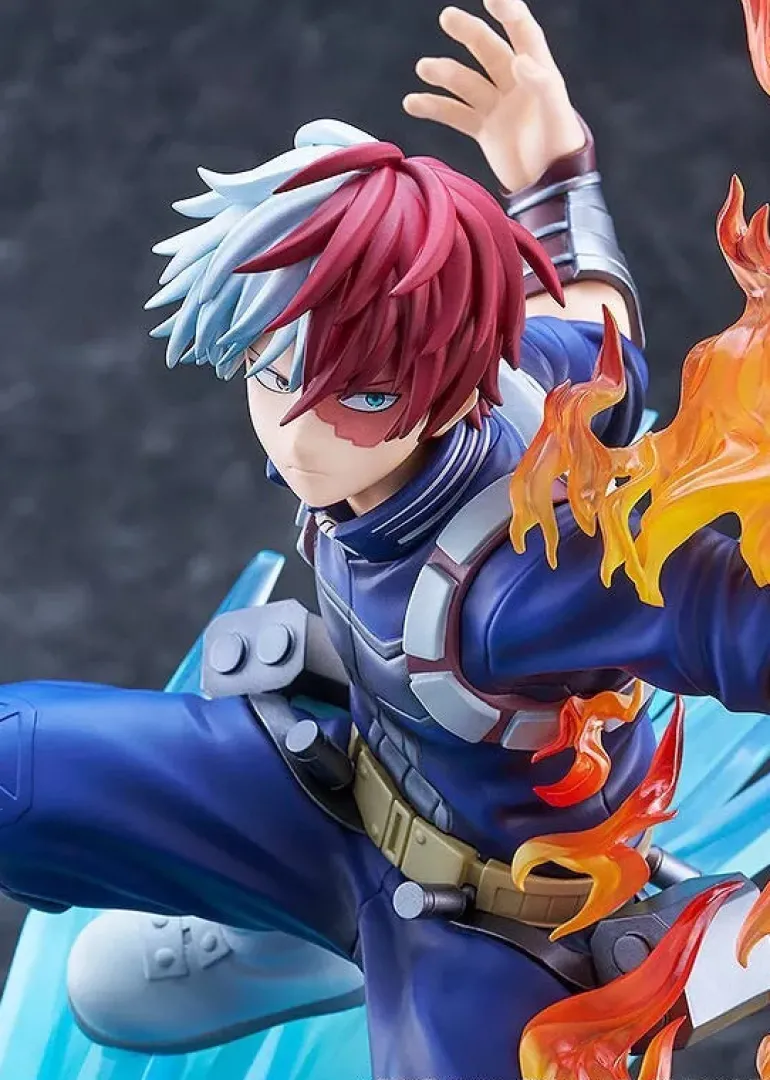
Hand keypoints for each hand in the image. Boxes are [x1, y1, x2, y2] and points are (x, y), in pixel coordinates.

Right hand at [403, 0, 584, 192]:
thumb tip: (519, 59)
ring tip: (424, 68)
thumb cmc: (561, 150)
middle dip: (469, 33)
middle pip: (489, 50)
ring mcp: (498, 106)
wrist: (550, 190)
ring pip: (466, 82)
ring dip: (444, 74)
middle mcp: (516, 84)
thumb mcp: (557, 117)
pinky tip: (412, 102)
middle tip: (448, 18)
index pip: (524, 33)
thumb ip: (542, 85)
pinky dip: (433, 108)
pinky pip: (455, 114)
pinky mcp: (484, 130)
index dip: (509, 12)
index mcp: (539, 73)